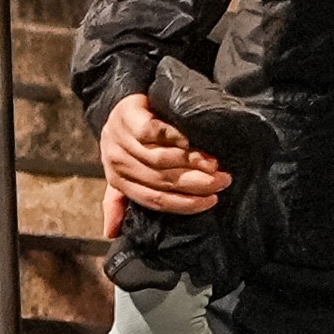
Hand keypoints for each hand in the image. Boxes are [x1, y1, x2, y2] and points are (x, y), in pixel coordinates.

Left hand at [98, 87, 234, 219]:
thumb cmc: (127, 140)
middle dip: (196, 184)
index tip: (212, 201)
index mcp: (117, 180)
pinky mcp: (128, 116)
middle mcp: (117, 161)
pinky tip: (195, 142)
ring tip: (215, 165)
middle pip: (162, 180)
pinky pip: (156, 133)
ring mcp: (121, 138)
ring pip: (161, 159)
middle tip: (222, 182)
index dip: (186, 204)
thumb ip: (120, 200)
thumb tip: (111, 233)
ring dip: (191, 163)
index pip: (155, 200)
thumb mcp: (122, 171)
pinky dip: (177, 139)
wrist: (119, 100)